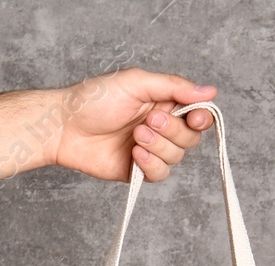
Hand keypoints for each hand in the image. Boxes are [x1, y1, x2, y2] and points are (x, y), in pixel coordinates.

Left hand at [51, 68, 216, 182]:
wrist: (64, 127)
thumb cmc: (93, 99)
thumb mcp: (136, 83)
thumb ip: (174, 87)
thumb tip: (209, 91)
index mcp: (163, 103)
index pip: (197, 115)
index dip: (202, 119)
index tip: (194, 118)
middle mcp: (160, 127)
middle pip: (190, 138)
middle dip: (172, 131)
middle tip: (148, 120)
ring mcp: (150, 150)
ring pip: (176, 157)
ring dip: (158, 146)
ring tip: (135, 135)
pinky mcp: (138, 170)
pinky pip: (160, 174)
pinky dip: (151, 164)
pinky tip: (135, 154)